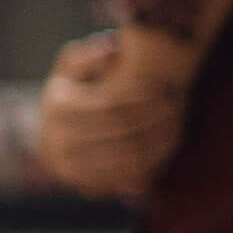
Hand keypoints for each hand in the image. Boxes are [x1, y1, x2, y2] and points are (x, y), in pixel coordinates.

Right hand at [30, 24, 192, 199]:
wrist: (51, 137)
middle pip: (120, 131)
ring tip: (180, 124)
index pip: (109, 103)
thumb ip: (90, 54)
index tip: (167, 87)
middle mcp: (57, 140)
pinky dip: (151, 163)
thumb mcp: (70, 68)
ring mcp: (71, 167)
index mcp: (57, 108)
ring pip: (126, 156)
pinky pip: (124, 177)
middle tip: (181, 104)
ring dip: (159, 141)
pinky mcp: (84, 185)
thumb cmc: (70, 93)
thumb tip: (112, 47)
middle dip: (154, 117)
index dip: (142, 96)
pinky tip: (168, 146)